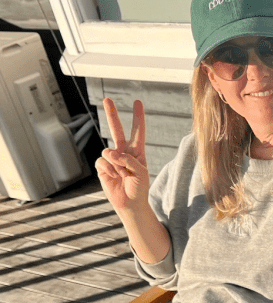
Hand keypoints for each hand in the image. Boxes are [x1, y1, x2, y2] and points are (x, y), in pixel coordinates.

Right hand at [95, 98, 148, 212]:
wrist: (130, 203)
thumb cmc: (139, 188)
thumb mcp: (141, 173)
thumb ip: (128, 160)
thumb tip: (110, 152)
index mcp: (137, 152)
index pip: (138, 132)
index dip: (138, 118)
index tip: (137, 102)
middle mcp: (123, 153)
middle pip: (117, 130)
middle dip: (112, 114)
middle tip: (107, 99)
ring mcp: (112, 159)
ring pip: (108, 151)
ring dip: (116, 163)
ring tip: (122, 174)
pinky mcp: (102, 167)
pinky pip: (102, 161)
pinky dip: (108, 169)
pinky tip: (114, 177)